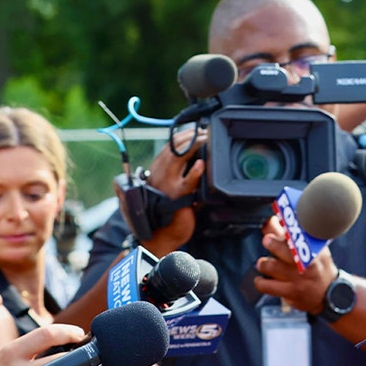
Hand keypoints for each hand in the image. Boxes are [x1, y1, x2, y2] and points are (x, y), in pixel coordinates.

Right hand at [134, 129, 201, 255]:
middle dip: (191, 136)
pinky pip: (187, 181)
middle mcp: (159, 173)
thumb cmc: (170, 213)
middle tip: (207, 133)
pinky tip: (201, 164)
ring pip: (177, 157)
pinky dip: (194, 172)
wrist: (161, 236)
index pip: (170, 145)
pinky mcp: (176, 197)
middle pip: (174, 146)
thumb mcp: (174, 189)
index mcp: (158, 170)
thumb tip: (199, 161)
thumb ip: (182, 175)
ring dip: (194, 145)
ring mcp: (166, 184)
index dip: (185, 134)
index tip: (199, 129)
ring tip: (207, 140)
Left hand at [145, 127, 206, 199]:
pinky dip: (180, 137)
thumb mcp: (184, 190)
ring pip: (174, 139)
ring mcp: (161, 156)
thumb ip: (194, 176)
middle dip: (195, 134)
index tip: (209, 138)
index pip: (187, 146)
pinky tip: (187, 138)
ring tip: (199, 132)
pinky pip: (170, 143)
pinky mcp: (159, 157)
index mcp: (173, 163)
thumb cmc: (169, 195)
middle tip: (207, 133)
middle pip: (180, 139)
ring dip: (187, 134)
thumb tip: (201, 162)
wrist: (152, 200)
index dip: (199, 140)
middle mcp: (165, 157)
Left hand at [253, 214, 335, 313]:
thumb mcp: (315, 249)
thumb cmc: (319, 268)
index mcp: (314, 248)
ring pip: (271, 267)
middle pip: (284, 248)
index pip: (297, 232)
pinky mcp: (291, 293)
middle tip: (267, 240)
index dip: (282, 225)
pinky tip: (261, 279)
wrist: (329, 294)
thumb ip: (295, 236)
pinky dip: (260, 282)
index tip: (271, 221)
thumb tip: (274, 220)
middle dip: (272, 242)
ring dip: (263, 263)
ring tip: (262, 263)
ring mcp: (299, 279)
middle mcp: (307, 263)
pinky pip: (267, 286)